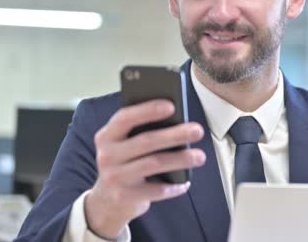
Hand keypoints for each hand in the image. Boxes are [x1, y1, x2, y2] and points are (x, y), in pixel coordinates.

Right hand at [85, 99, 205, 238]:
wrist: (107, 201)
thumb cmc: (125, 162)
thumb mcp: (125, 144)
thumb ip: (142, 131)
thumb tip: (177, 120)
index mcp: (107, 136)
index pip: (125, 118)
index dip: (148, 110)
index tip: (172, 106)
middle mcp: (107, 155)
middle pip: (145, 141)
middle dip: (175, 134)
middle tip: (197, 130)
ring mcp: (115, 177)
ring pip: (154, 164)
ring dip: (180, 159)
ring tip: (200, 156)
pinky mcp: (125, 196)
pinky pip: (156, 189)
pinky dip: (174, 186)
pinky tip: (186, 182)